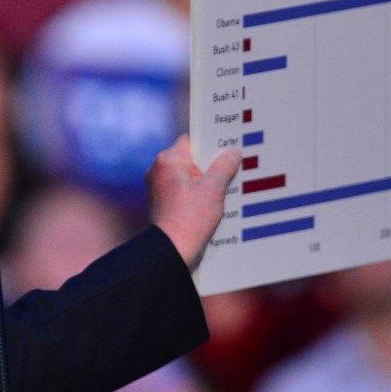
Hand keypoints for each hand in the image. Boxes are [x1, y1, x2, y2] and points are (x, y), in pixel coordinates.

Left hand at [146, 134, 239, 271]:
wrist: (171, 250)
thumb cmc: (189, 220)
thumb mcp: (213, 189)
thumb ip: (223, 167)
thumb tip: (232, 153)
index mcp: (167, 161)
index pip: (191, 141)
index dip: (210, 143)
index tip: (226, 145)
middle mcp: (159, 171)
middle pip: (190, 160)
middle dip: (210, 165)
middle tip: (230, 167)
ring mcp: (159, 188)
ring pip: (188, 177)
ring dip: (206, 182)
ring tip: (225, 188)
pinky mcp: (163, 203)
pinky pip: (184, 191)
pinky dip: (197, 194)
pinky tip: (213, 203)